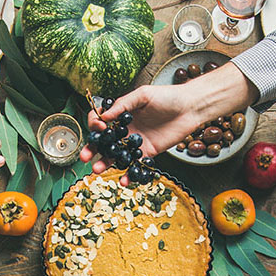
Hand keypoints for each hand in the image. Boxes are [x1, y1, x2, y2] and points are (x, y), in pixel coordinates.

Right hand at [80, 62, 256, 176]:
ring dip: (105, 163)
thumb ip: (124, 104)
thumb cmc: (167, 97)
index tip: (97, 128)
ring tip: (97, 170)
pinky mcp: (147, 153)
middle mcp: (126, 129)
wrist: (190, 108)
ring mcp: (135, 143)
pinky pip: (135, 165)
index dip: (95, 125)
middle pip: (104, 142)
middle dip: (93, 149)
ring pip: (116, 156)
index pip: (101, 121)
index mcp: (122, 114)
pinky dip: (128, 175)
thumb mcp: (143, 95)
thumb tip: (104, 116)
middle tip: (85, 157)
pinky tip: (122, 180)